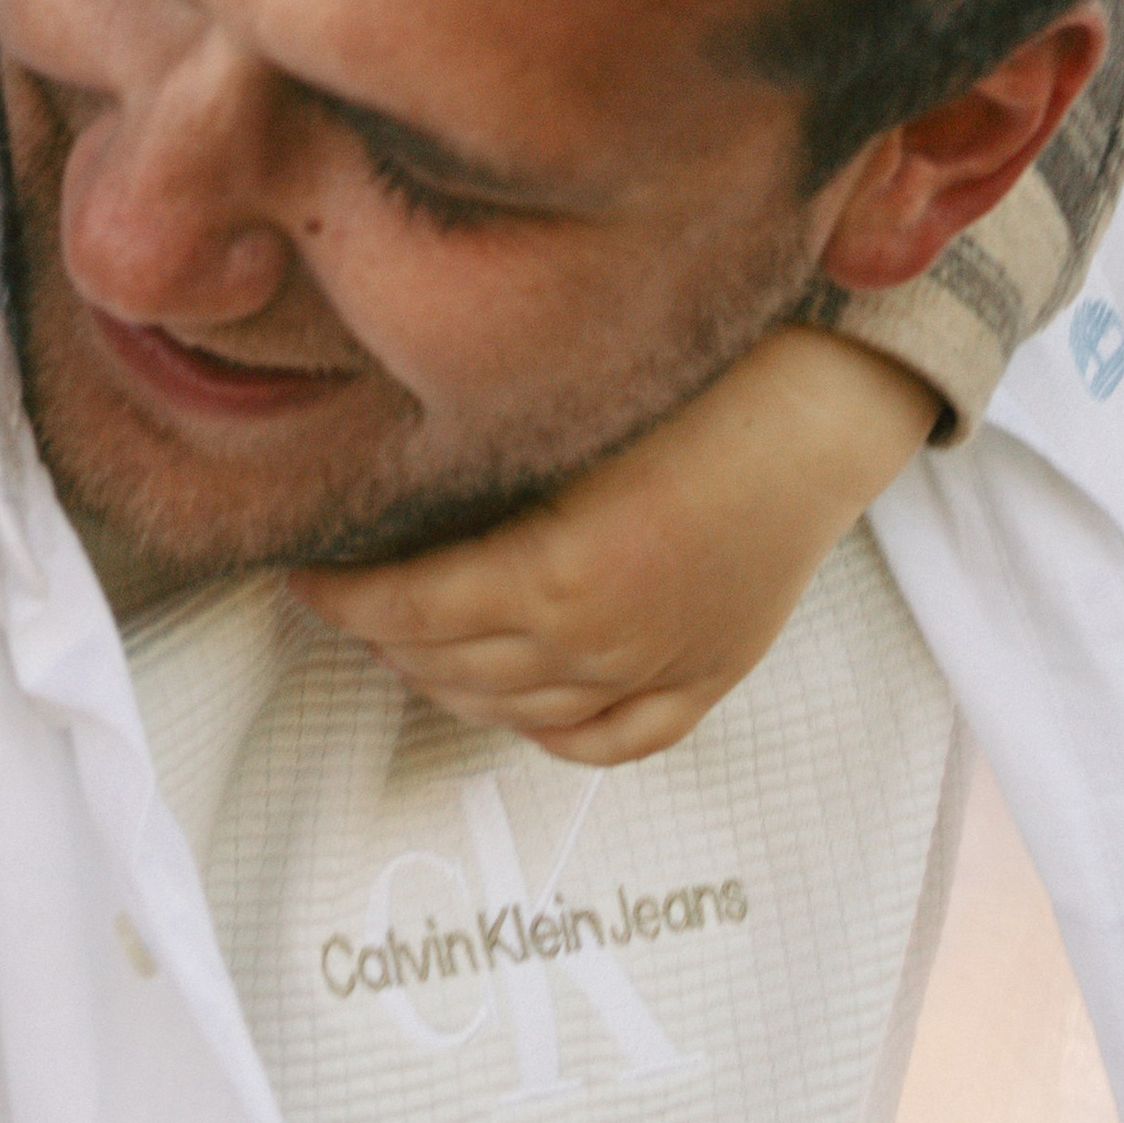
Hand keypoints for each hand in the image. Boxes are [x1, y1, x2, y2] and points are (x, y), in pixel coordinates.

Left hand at [291, 328, 937, 766]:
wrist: (823, 405)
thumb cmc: (695, 385)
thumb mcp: (564, 419)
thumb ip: (479, 467)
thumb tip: (388, 482)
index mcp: (552, 576)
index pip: (405, 608)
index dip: (341, 595)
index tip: (300, 568)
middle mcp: (596, 642)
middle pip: (449, 665)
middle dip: (380, 634)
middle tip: (343, 597)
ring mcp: (654, 668)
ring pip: (515, 709)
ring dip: (445, 680)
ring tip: (404, 640)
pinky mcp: (705, 675)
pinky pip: (608, 738)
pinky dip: (546, 728)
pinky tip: (512, 705)